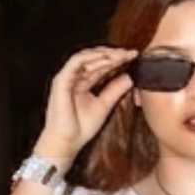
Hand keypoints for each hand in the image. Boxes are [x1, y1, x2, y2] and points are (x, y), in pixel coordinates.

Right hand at [38, 46, 137, 170]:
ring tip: (121, 54)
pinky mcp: (61, 79)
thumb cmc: (80, 128)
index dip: (116, 61)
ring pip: (86, 57)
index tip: (133, 57)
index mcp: (82, 83)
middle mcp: (73, 77)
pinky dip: (92, 58)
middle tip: (130, 53)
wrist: (67, 142)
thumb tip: (129, 77)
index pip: (100, 67)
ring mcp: (66, 77)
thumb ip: (115, 90)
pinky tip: (108, 58)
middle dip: (113, 54)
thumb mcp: (104, 105)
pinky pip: (77, 62)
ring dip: (104, 54)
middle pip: (94, 59)